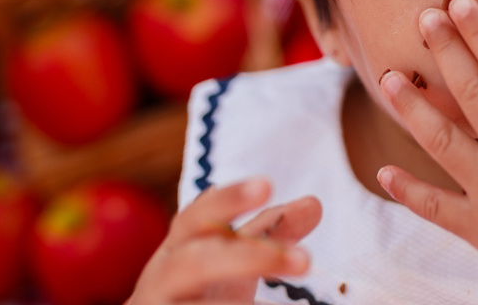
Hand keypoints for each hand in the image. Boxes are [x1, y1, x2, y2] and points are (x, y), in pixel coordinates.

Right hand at [127, 178, 320, 304]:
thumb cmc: (197, 290)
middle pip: (199, 262)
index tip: (267, 185)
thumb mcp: (229, 258)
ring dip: (236, 304)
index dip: (229, 199)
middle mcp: (163, 277)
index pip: (198, 216)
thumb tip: (314, 204)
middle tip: (305, 261)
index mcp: (179, 247)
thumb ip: (267, 232)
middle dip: (252, 258)